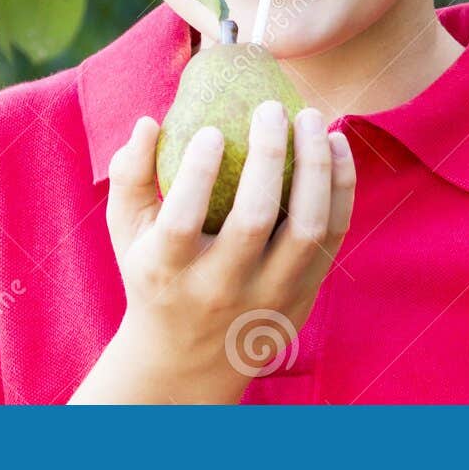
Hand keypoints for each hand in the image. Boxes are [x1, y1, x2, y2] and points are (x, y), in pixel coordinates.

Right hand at [72, 100, 356, 402]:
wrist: (190, 361)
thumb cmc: (155, 276)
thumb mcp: (126, 233)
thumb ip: (130, 176)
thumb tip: (148, 121)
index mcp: (168, 272)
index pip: (183, 222)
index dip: (197, 173)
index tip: (211, 130)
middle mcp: (221, 288)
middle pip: (255, 219)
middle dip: (268, 156)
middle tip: (270, 108)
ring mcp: (269, 295)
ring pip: (307, 228)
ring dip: (315, 167)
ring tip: (312, 117)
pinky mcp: (304, 294)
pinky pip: (333, 235)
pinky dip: (341, 187)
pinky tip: (336, 145)